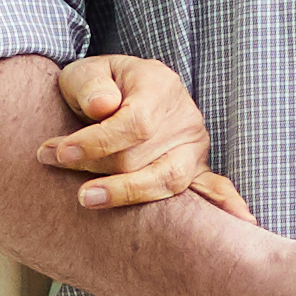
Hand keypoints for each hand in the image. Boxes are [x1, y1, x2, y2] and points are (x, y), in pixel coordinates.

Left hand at [45, 51, 248, 219]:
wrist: (119, 92)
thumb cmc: (99, 86)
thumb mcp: (87, 72)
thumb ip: (91, 86)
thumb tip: (104, 108)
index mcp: (161, 86)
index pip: (133, 124)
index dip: (94, 142)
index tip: (57, 151)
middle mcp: (186, 118)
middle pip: (142, 156)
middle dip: (94, 165)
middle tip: (51, 164)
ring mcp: (195, 147)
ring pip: (166, 181)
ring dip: (126, 193)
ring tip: (87, 199)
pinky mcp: (196, 170)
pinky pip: (215, 189)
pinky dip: (228, 205)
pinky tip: (244, 222)